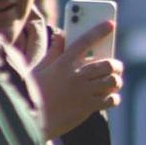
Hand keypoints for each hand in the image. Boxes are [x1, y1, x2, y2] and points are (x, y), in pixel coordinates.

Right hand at [34, 21, 122, 138]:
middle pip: (107, 64)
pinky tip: (108, 97)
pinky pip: (111, 99)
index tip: (111, 24)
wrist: (29, 120)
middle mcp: (75, 76)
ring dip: (116, 81)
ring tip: (112, 82)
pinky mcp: (88, 107)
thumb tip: (61, 34)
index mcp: (62, 64)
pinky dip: (113, 98)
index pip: (84, 41)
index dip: (99, 30)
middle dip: (115, 65)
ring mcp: (83, 92)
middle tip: (114, 67)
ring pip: (112, 81)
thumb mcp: (39, 69)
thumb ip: (53, 51)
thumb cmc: (32, 93)